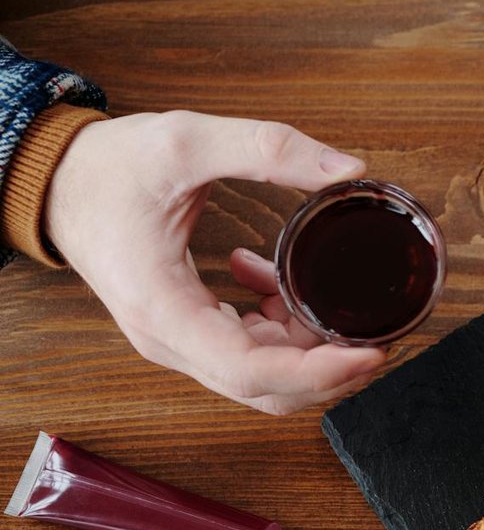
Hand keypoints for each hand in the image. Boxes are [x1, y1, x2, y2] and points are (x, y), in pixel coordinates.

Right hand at [45, 110, 386, 414]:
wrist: (55, 180)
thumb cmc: (105, 167)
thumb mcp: (186, 140)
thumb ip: (266, 148)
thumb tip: (346, 168)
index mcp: (164, 311)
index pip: (252, 373)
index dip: (319, 372)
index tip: (370, 352)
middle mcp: (170, 341)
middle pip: (266, 389)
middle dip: (330, 370)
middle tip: (381, 336)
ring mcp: (177, 341)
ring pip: (261, 376)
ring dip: (307, 347)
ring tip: (332, 299)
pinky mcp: (187, 328)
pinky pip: (246, 350)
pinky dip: (279, 328)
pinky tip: (275, 281)